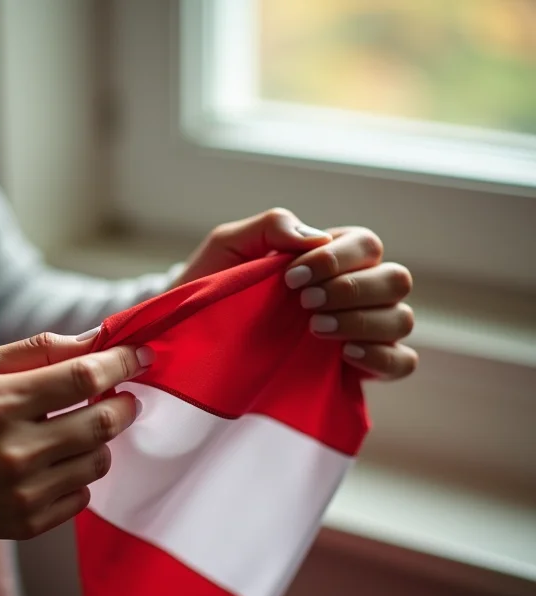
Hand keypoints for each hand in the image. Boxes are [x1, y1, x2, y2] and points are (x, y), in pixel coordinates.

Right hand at [0, 333, 152, 539]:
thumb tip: (96, 340)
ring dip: (100, 442)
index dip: (122, 363)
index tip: (141, 357)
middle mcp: (14, 450)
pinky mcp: (27, 523)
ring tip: (78, 433)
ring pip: (98, 461)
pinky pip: (82, 496)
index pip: (83, 377)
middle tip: (124, 398)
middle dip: (125, 405)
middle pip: (102, 423)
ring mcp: (22, 492)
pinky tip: (57, 465)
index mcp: (0, 402)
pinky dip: (80, 476)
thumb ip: (39, 348)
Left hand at [177, 209, 416, 379]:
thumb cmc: (215, 283)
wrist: (195, 335)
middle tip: (305, 303)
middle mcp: (356, 292)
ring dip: (361, 321)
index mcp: (333, 257)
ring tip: (314, 329)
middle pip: (396, 279)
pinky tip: (344, 353)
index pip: (367, 245)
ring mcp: (362, 330)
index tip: (291, 278)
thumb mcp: (231, 245)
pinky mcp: (359, 369)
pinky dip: (382, 356)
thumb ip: (272, 226)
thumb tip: (318, 238)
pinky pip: (402, 362)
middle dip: (351, 289)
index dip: (337, 260)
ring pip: (400, 319)